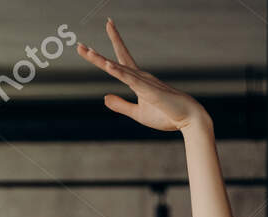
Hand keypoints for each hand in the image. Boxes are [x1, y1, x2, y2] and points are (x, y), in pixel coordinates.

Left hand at [78, 19, 206, 132]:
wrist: (188, 120)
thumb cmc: (166, 116)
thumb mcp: (138, 113)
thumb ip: (121, 105)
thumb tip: (104, 97)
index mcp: (137, 81)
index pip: (117, 63)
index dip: (102, 55)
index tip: (88, 47)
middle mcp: (139, 76)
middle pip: (114, 62)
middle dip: (95, 55)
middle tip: (78, 45)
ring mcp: (144, 82)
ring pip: (118, 68)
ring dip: (101, 60)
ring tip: (86, 51)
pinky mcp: (148, 90)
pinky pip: (130, 79)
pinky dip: (118, 71)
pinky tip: (107, 64)